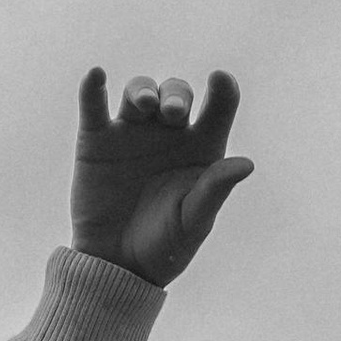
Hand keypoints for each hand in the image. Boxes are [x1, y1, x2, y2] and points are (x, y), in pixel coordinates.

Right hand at [70, 66, 253, 285]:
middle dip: (176, 96)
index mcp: (201, 148)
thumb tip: (246, 164)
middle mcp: (169, 134)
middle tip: (173, 114)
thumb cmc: (166, 246)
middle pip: (176, 94)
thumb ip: (215, 190)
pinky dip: (93, 87)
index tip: (221, 80)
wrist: (118, 266)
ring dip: (142, 89)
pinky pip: (94, 105)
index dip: (224, 89)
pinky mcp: (97, 139)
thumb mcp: (194, 221)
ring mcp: (132, 133)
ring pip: (139, 92)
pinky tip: (96, 75)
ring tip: (144, 104)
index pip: (219, 108)